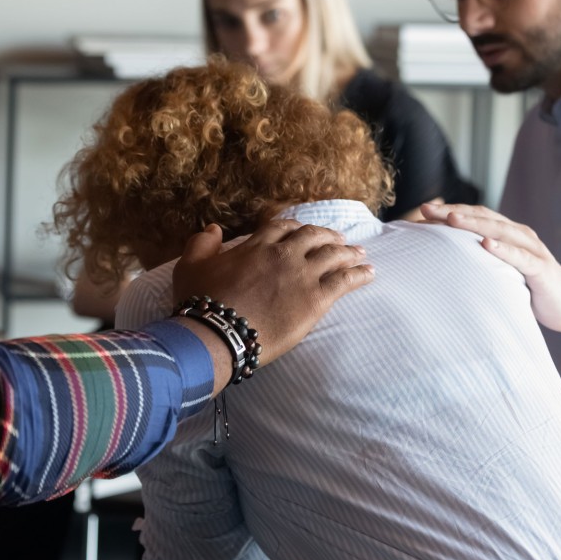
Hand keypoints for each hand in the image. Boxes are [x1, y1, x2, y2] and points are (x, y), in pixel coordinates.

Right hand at [173, 221, 372, 367]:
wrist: (219, 332)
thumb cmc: (201, 302)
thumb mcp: (190, 266)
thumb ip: (202, 244)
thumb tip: (213, 229)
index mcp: (257, 245)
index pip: (283, 228)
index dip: (296, 228)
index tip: (303, 231)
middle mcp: (283, 254)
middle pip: (314, 236)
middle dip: (328, 236)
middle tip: (339, 239)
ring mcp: (302, 275)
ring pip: (334, 255)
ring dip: (349, 252)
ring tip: (361, 253)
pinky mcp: (316, 299)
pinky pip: (345, 281)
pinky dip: (360, 274)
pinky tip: (370, 273)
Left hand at [420, 202, 560, 332]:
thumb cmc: (533, 291)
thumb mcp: (502, 273)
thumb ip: (482, 263)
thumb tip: (446, 265)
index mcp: (508, 235)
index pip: (475, 216)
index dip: (448, 212)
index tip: (420, 212)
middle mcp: (520, 236)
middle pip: (482, 217)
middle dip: (453, 212)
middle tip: (425, 208)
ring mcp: (531, 249)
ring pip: (499, 231)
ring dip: (474, 224)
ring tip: (450, 219)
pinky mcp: (541, 268)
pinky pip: (520, 256)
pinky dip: (503, 249)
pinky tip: (486, 244)